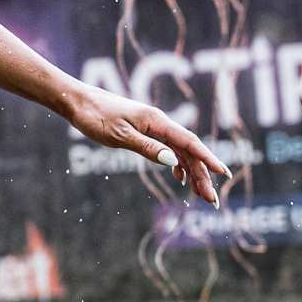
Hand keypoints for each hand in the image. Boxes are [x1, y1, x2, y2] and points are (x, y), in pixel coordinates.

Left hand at [63, 85, 230, 203]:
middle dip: (202, 175)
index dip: (208, 159)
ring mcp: (152, 126)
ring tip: (200, 194)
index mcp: (156, 122)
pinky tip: (179, 176)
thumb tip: (172, 161)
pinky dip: (177, 163)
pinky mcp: (144, 130)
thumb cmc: (95, 117)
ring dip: (192, 172)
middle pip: (188, 151)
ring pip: (179, 151)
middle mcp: (159, 123)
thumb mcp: (119, 135)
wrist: (77, 101)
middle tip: (211, 200)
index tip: (223, 173)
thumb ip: (146, 147)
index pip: (189, 142)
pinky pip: (168, 148)